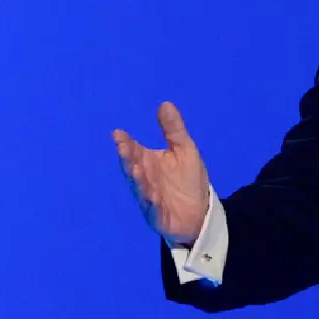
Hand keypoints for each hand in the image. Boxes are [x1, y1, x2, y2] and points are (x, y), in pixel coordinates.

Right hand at [114, 102, 210, 244]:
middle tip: (123, 147)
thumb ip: (173, 130)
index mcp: (148, 162)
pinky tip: (152, 196)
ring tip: (136, 169)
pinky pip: (154, 209)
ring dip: (138, 179)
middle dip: (128, 158)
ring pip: (141, 188)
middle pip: (133, 168)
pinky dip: (152, 203)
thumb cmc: (188, 179)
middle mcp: (145, 179)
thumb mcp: (184, 150)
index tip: (119, 133)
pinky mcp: (158, 215)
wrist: (200, 211)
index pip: (134, 151)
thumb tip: (165, 103)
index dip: (127, 143)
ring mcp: (150, 198)